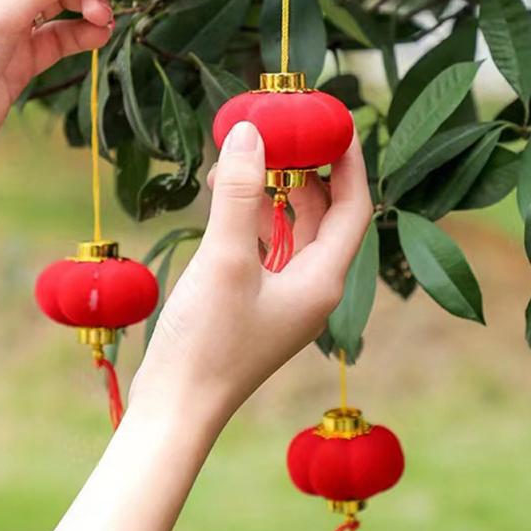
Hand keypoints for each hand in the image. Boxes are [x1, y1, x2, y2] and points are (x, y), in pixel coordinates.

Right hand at [131, 121, 372, 431]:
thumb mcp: (225, 260)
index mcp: (324, 278)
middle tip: (285, 131)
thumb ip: (238, 194)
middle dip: (308, 171)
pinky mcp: (260, 300)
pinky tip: (228, 197)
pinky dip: (254, 217)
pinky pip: (269, 246)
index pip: (354, 206)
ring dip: (275, 193)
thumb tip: (251, 132)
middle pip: (325, 214)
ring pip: (294, 228)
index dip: (351, 161)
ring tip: (248, 157)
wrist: (176, 409)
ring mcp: (288, 295)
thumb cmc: (208, 342)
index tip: (336, 122)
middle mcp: (315, 285)